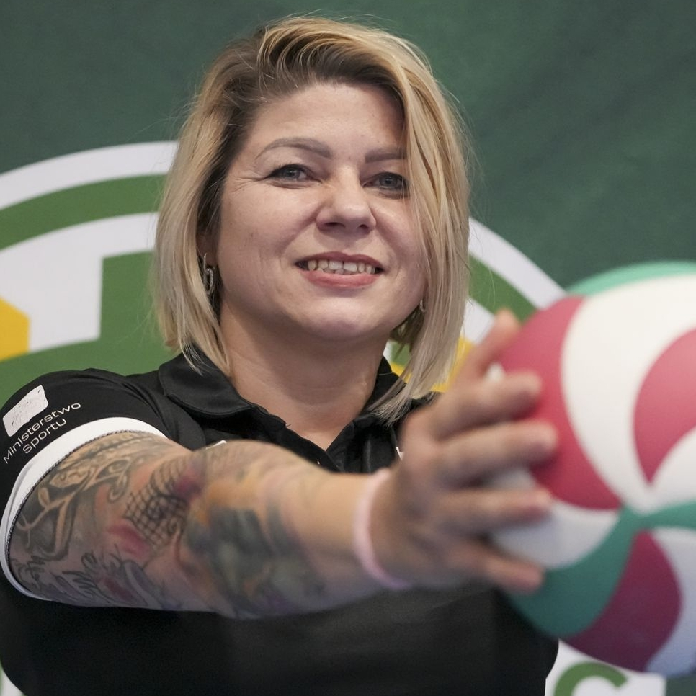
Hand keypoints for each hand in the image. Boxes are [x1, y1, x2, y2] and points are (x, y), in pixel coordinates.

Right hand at [373, 310, 556, 592]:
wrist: (384, 528)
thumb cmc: (430, 460)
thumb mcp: (443, 416)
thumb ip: (477, 371)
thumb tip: (513, 316)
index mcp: (428, 432)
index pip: (457, 409)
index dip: (492, 396)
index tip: (535, 382)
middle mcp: (425, 471)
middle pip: (462, 457)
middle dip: (502, 447)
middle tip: (548, 438)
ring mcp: (432, 515)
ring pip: (468, 510)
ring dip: (504, 508)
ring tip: (545, 504)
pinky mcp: (442, 557)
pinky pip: (475, 564)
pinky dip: (502, 571)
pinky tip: (536, 576)